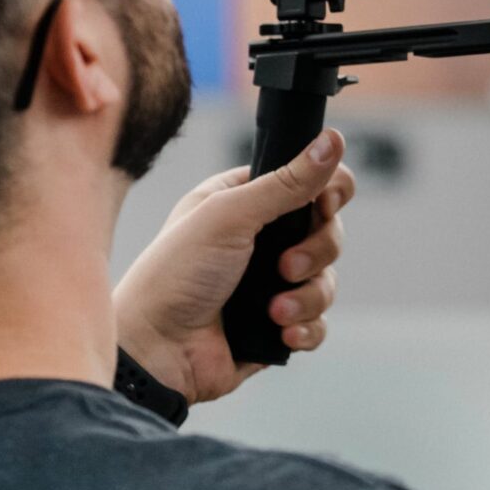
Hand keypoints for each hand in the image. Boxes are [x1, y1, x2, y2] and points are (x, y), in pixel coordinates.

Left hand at [113, 132, 355, 405]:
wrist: (156, 350)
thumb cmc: (176, 273)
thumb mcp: (230, 215)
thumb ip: (287, 181)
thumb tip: (333, 140)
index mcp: (247, 200)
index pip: (312, 182)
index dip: (329, 190)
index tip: (325, 204)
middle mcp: (263, 238)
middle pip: (329, 231)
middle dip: (316, 252)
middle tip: (284, 266)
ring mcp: (272, 283)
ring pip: (328, 280)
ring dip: (307, 297)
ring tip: (274, 310)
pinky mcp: (278, 324)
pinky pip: (318, 323)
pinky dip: (305, 328)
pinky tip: (280, 332)